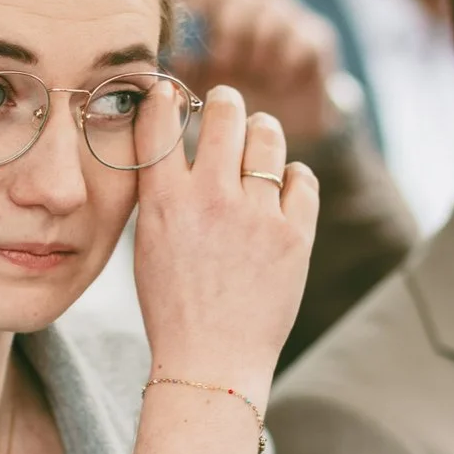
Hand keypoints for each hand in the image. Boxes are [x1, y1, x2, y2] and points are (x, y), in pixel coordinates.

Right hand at [131, 81, 319, 405]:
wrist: (212, 360)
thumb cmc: (173, 306)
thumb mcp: (149, 243)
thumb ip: (162, 192)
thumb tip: (175, 144)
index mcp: (165, 201)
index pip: (162, 120)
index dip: (166, 97)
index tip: (171, 93)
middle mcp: (212, 199)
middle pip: (225, 113)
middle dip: (226, 103)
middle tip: (226, 106)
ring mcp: (258, 216)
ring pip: (268, 138)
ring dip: (262, 130)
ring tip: (258, 136)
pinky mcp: (296, 235)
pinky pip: (304, 179)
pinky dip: (294, 176)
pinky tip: (283, 186)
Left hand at [178, 0, 347, 147]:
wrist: (283, 119)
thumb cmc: (231, 93)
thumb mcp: (199, 79)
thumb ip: (178, 63)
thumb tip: (144, 62)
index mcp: (224, 4)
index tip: (188, 16)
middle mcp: (257, 1)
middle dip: (228, 25)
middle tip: (221, 61)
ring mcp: (289, 15)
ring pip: (273, 8)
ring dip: (257, 41)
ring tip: (248, 72)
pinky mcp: (317, 37)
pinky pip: (305, 34)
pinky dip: (288, 57)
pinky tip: (275, 80)